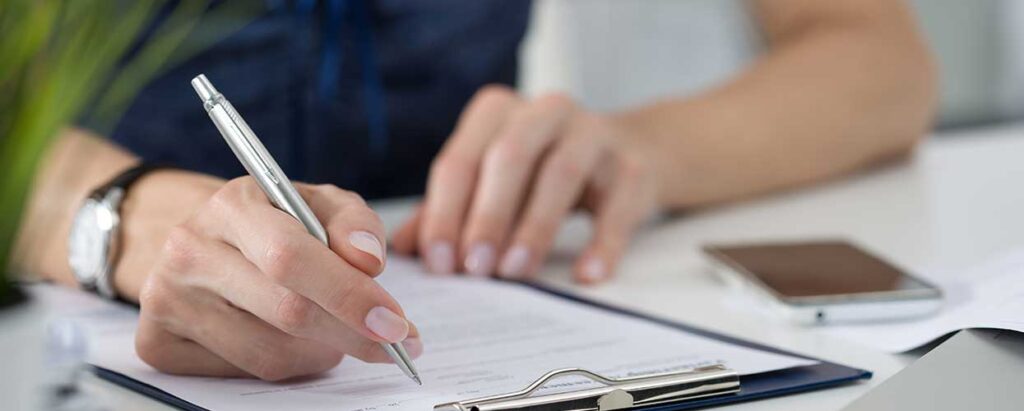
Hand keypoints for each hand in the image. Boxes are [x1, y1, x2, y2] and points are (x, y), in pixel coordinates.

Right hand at [136, 177, 419, 380]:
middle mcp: (189, 251)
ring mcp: (166, 300)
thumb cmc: (270, 223)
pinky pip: (244, 373)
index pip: (292, 258)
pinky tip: (289, 340)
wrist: (199, 240)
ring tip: (334, 331)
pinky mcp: (158, 342)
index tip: (395, 322)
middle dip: (352, 333)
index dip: (349, 294)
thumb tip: (369, 260)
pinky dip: (285, 364)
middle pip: (286, 312)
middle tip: (391, 342)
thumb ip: (354, 222)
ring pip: (270, 354)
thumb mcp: (317, 204)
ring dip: (321, 351)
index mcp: (231, 206)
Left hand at [392, 86, 659, 282]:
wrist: (630, 154)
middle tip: (474, 268)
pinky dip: (602, 242)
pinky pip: (618, 204)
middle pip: (509, 157)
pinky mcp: (634, 166)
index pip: (461, 159)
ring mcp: (595, 133)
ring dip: (535, 227)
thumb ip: (447, 210)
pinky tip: (586, 275)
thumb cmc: (543, 172)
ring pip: (561, 173)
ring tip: (515, 272)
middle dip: (487, 215)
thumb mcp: (494, 183)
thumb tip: (402, 249)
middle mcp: (546, 111)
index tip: (438, 262)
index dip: (444, 212)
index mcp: (498, 112)